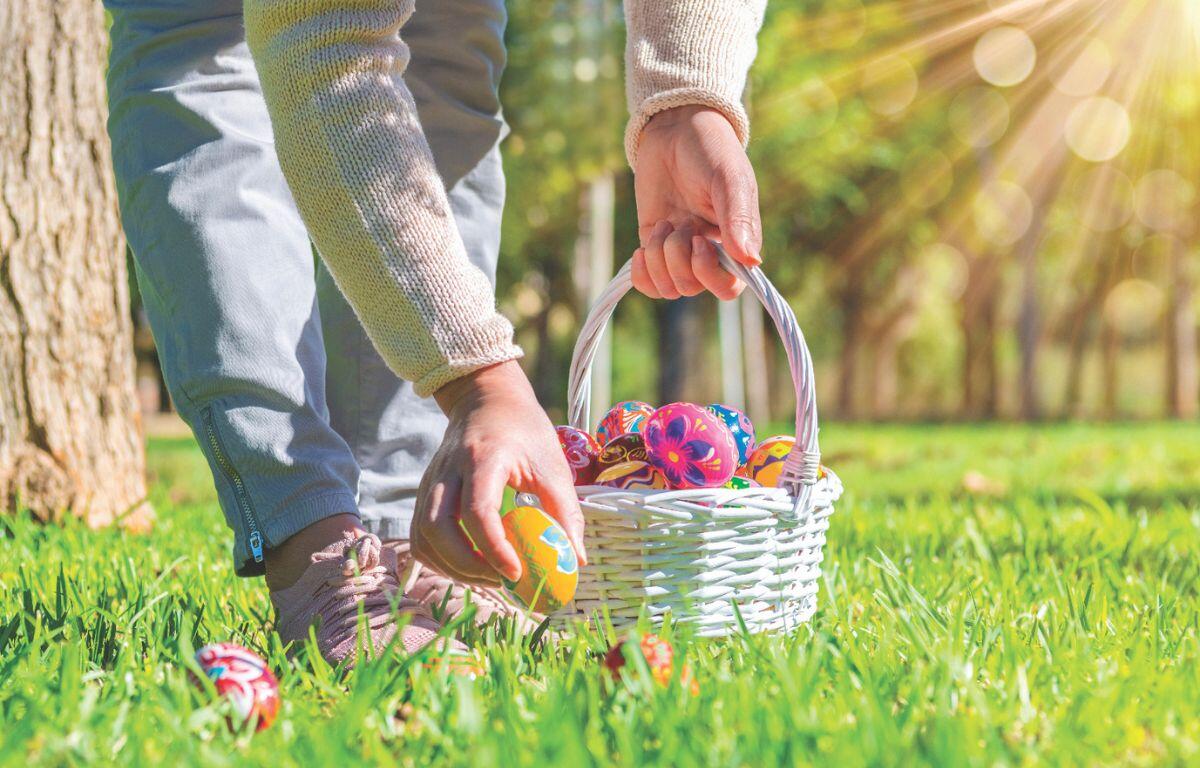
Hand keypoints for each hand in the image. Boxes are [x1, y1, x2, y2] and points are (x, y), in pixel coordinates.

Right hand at [412, 361, 587, 585]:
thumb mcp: (553, 465)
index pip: (477, 511)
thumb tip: (576, 560)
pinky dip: (440, 559)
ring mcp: (431, 481)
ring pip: (423, 536)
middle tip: (502, 581)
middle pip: (438, 528)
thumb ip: (566, 512)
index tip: (517, 573)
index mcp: (483, 458)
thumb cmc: (524, 431)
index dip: (494, 548)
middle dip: (467, 565)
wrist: (486, 399)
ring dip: (452, 567)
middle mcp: (448, 470)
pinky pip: (419, 535)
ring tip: (489, 576)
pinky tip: (469, 566)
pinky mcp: (425, 493)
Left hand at [631, 105, 762, 300]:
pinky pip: (647, 282)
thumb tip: (751, 261)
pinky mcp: (654, 245)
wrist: (677, 128)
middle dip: (677, 259)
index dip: (708, 274)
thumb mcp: (728, 179)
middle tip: (679, 224)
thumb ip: (738, 218)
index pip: (727, 287)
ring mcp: (680, 251)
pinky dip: (641, 274)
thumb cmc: (711, 150)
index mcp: (736, 242)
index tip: (699, 240)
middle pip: (691, 288)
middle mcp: (710, 253)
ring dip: (658, 260)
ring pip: (667, 287)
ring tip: (663, 225)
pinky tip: (641, 250)